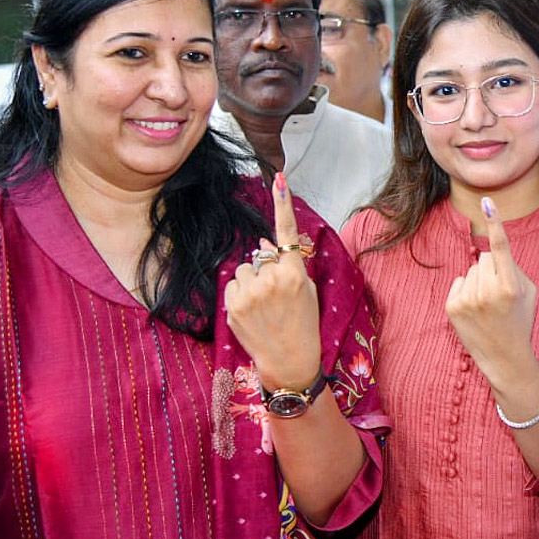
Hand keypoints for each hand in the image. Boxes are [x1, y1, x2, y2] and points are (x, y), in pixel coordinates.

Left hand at [225, 173, 321, 392]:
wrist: (290, 359)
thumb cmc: (303, 322)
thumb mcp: (305, 290)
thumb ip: (287, 263)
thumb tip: (261, 242)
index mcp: (295, 273)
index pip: (287, 233)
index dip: (282, 204)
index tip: (279, 179)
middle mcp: (272, 279)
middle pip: (261, 256)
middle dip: (266, 268)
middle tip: (277, 295)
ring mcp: (251, 293)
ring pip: (244, 269)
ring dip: (251, 281)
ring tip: (263, 304)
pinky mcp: (234, 306)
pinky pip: (233, 285)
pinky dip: (240, 294)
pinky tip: (252, 311)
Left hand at [446, 197, 538, 391]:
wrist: (505, 358)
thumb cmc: (519, 320)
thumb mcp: (528, 292)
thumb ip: (512, 267)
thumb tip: (490, 249)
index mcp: (510, 285)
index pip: (501, 247)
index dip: (495, 223)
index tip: (488, 203)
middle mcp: (487, 291)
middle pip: (484, 258)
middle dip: (492, 269)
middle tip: (500, 295)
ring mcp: (467, 299)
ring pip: (471, 269)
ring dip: (479, 281)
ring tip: (488, 305)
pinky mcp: (452, 307)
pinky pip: (459, 282)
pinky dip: (466, 291)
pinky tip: (475, 310)